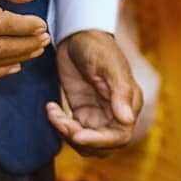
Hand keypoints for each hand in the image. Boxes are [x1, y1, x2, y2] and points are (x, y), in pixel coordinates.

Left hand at [46, 30, 142, 154]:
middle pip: (102, 145)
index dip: (99, 141)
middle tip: (61, 121)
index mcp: (129, 103)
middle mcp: (116, 112)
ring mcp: (98, 113)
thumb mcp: (108, 66)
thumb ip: (119, 93)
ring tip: (54, 112)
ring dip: (66, 133)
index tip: (77, 136)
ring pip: (85, 142)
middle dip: (79, 139)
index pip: (120, 136)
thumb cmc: (97, 46)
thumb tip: (127, 120)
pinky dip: (59, 124)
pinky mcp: (81, 111)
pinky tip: (51, 107)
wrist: (77, 35)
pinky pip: (71, 130)